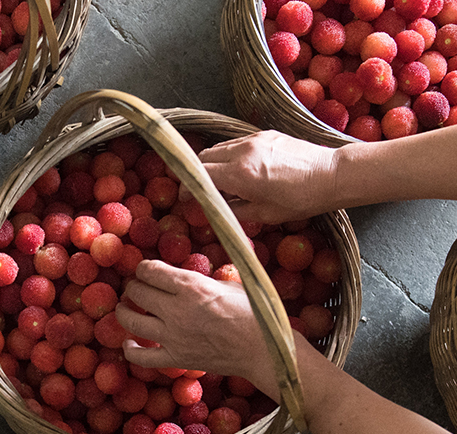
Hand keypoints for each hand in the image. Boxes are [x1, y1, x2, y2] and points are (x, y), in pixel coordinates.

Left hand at [115, 260, 270, 382]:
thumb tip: (183, 274)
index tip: (147, 271)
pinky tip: (128, 343)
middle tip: (138, 288)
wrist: (265, 350)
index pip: (149, 270)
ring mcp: (173, 336)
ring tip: (125, 307)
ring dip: (124, 312)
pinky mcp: (176, 359)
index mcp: (191, 286)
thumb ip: (201, 279)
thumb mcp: (228, 284)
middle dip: (134, 287)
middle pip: (137, 292)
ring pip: (131, 321)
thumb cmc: (253, 313)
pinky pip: (141, 357)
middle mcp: (176, 309)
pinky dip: (130, 350)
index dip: (144, 268)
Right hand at [198, 130, 337, 223]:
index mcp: (240, 174)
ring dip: (214, 162)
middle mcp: (242, 152)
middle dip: (198, 172)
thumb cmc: (301, 200)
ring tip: (223, 180)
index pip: (199, 174)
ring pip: (219, 147)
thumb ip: (234, 209)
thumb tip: (216, 208)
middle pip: (204, 156)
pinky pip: (237, 143)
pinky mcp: (265, 134)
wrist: (332, 175)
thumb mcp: (265, 214)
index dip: (188, 186)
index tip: (186, 196)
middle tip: (202, 188)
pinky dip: (231, 155)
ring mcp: (253, 139)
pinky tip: (242, 169)